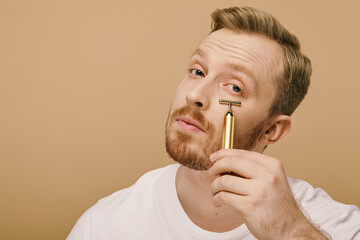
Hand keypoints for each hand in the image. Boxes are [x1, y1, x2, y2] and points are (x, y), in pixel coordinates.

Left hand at [209, 149, 326, 239]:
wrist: (291, 230)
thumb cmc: (277, 205)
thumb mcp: (273, 180)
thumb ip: (254, 169)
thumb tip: (224, 161)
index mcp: (273, 166)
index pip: (243, 153)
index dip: (224, 153)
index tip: (214, 157)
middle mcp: (268, 176)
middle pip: (232, 162)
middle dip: (217, 167)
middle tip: (211, 173)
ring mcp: (259, 191)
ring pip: (224, 181)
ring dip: (214, 186)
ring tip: (215, 192)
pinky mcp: (249, 206)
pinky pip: (224, 196)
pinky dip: (216, 198)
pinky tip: (218, 202)